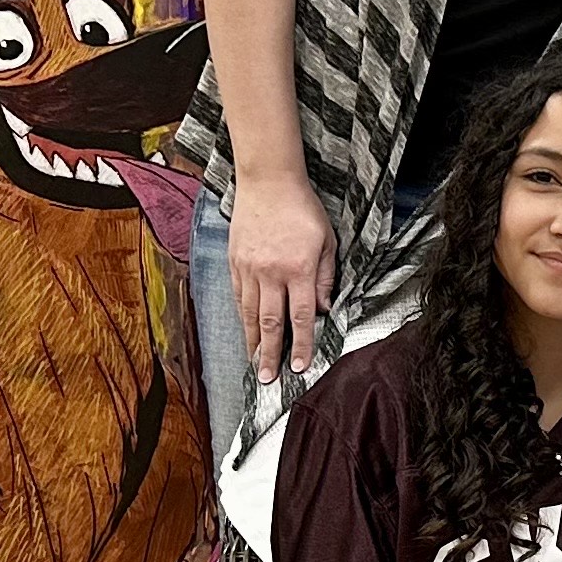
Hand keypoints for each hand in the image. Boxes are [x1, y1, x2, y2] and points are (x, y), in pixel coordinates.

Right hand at [227, 167, 335, 387]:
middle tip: (268, 379)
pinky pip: (239, 297)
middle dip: (270, 354)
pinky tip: (246, 332)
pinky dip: (243, 318)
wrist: (268, 182)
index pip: (301, 316)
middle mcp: (271, 273)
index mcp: (299, 269)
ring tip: (255, 364)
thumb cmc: (303, 209)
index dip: (301, 344)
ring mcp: (250, 268)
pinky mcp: (235, 262)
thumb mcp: (326, 241)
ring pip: (251, 314)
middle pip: (271, 323)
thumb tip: (324, 309)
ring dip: (253, 342)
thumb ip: (326, 277)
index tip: (299, 367)